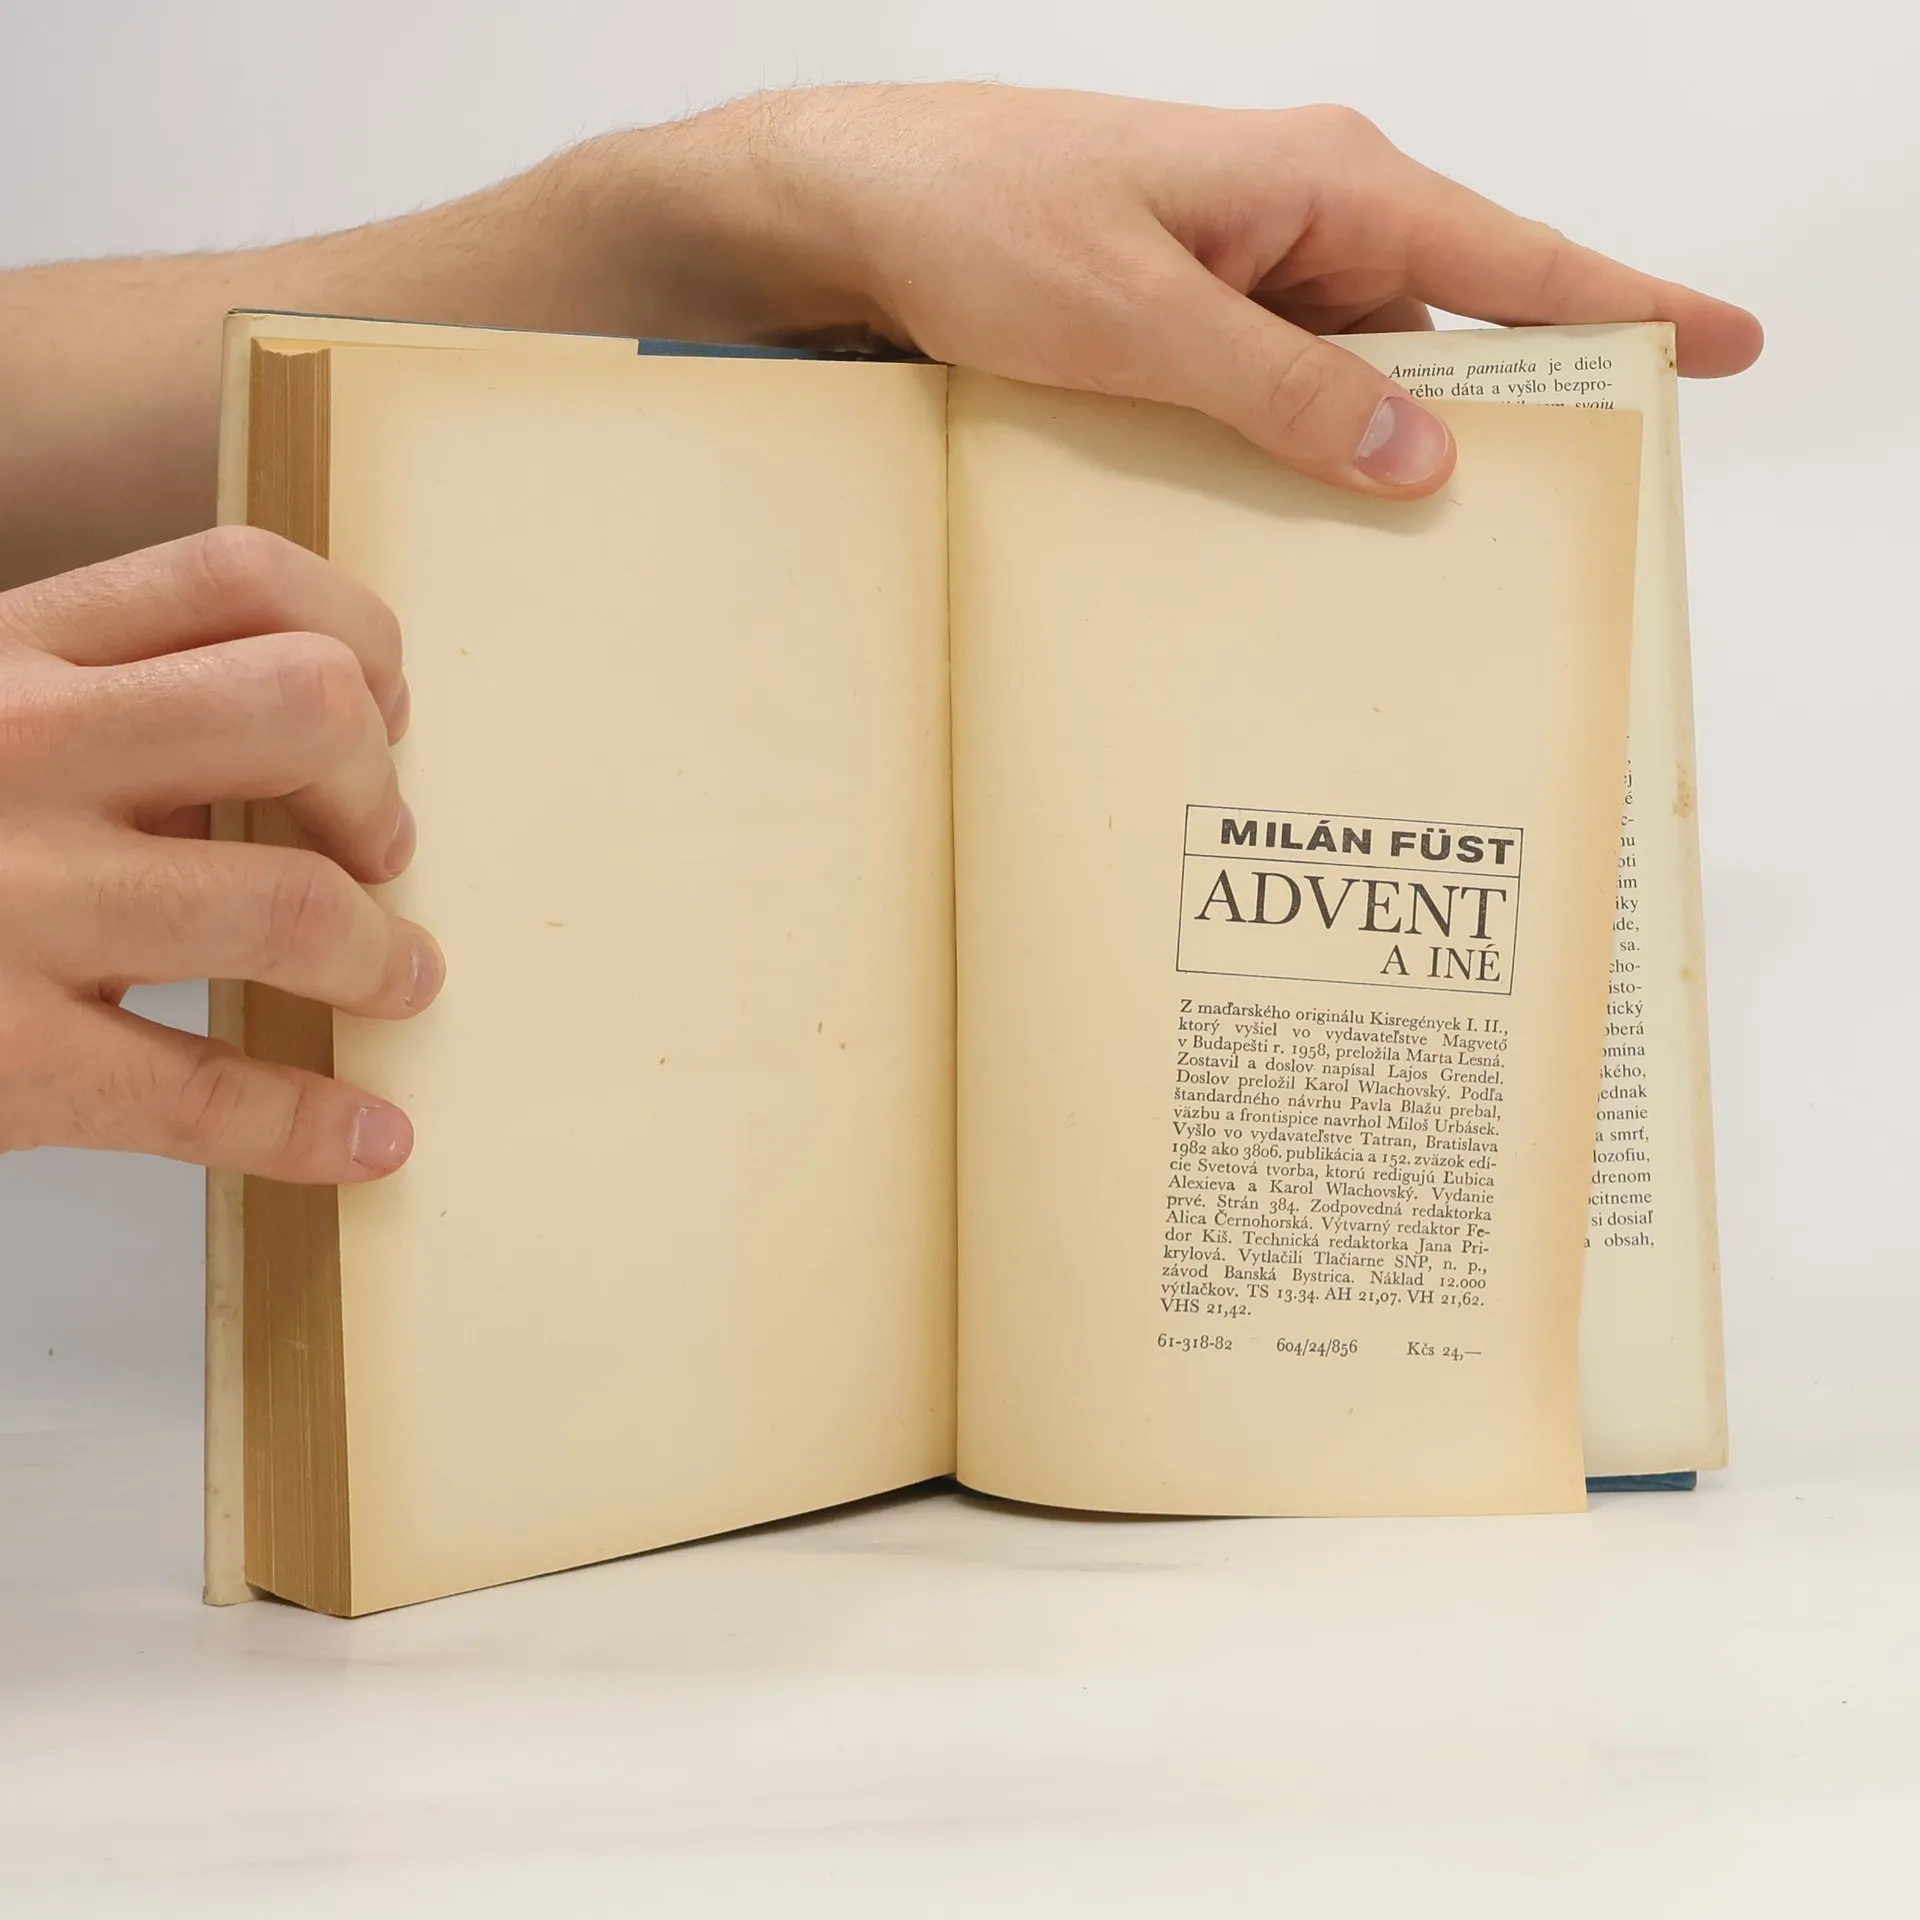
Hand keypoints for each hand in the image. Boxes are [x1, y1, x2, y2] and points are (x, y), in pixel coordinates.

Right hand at [0, 527, 439, 1179]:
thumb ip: (89, 701)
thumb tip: (303, 732)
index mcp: (9, 654)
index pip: (241, 579)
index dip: (360, 642)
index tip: (382, 715)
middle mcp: (18, 753)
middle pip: (303, 710)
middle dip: (376, 788)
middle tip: (377, 853)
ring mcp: (7, 907)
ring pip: (288, 902)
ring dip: (381, 953)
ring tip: (395, 978)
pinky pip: (204, 1092)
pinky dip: (312, 1126)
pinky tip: (364, 1144)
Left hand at [631, 86, 1762, 496]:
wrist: (849, 208)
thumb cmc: (979, 220)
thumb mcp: (1140, 321)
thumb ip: (1283, 389)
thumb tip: (1420, 454)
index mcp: (1323, 185)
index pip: (1514, 255)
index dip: (1631, 305)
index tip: (1731, 345)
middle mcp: (1302, 220)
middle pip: (1450, 330)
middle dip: (1500, 421)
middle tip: (1550, 525)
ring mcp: (1244, 271)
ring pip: (1360, 376)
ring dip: (1376, 458)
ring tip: (1403, 567)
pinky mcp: (1189, 317)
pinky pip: (1281, 391)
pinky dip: (1295, 453)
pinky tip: (1287, 528)